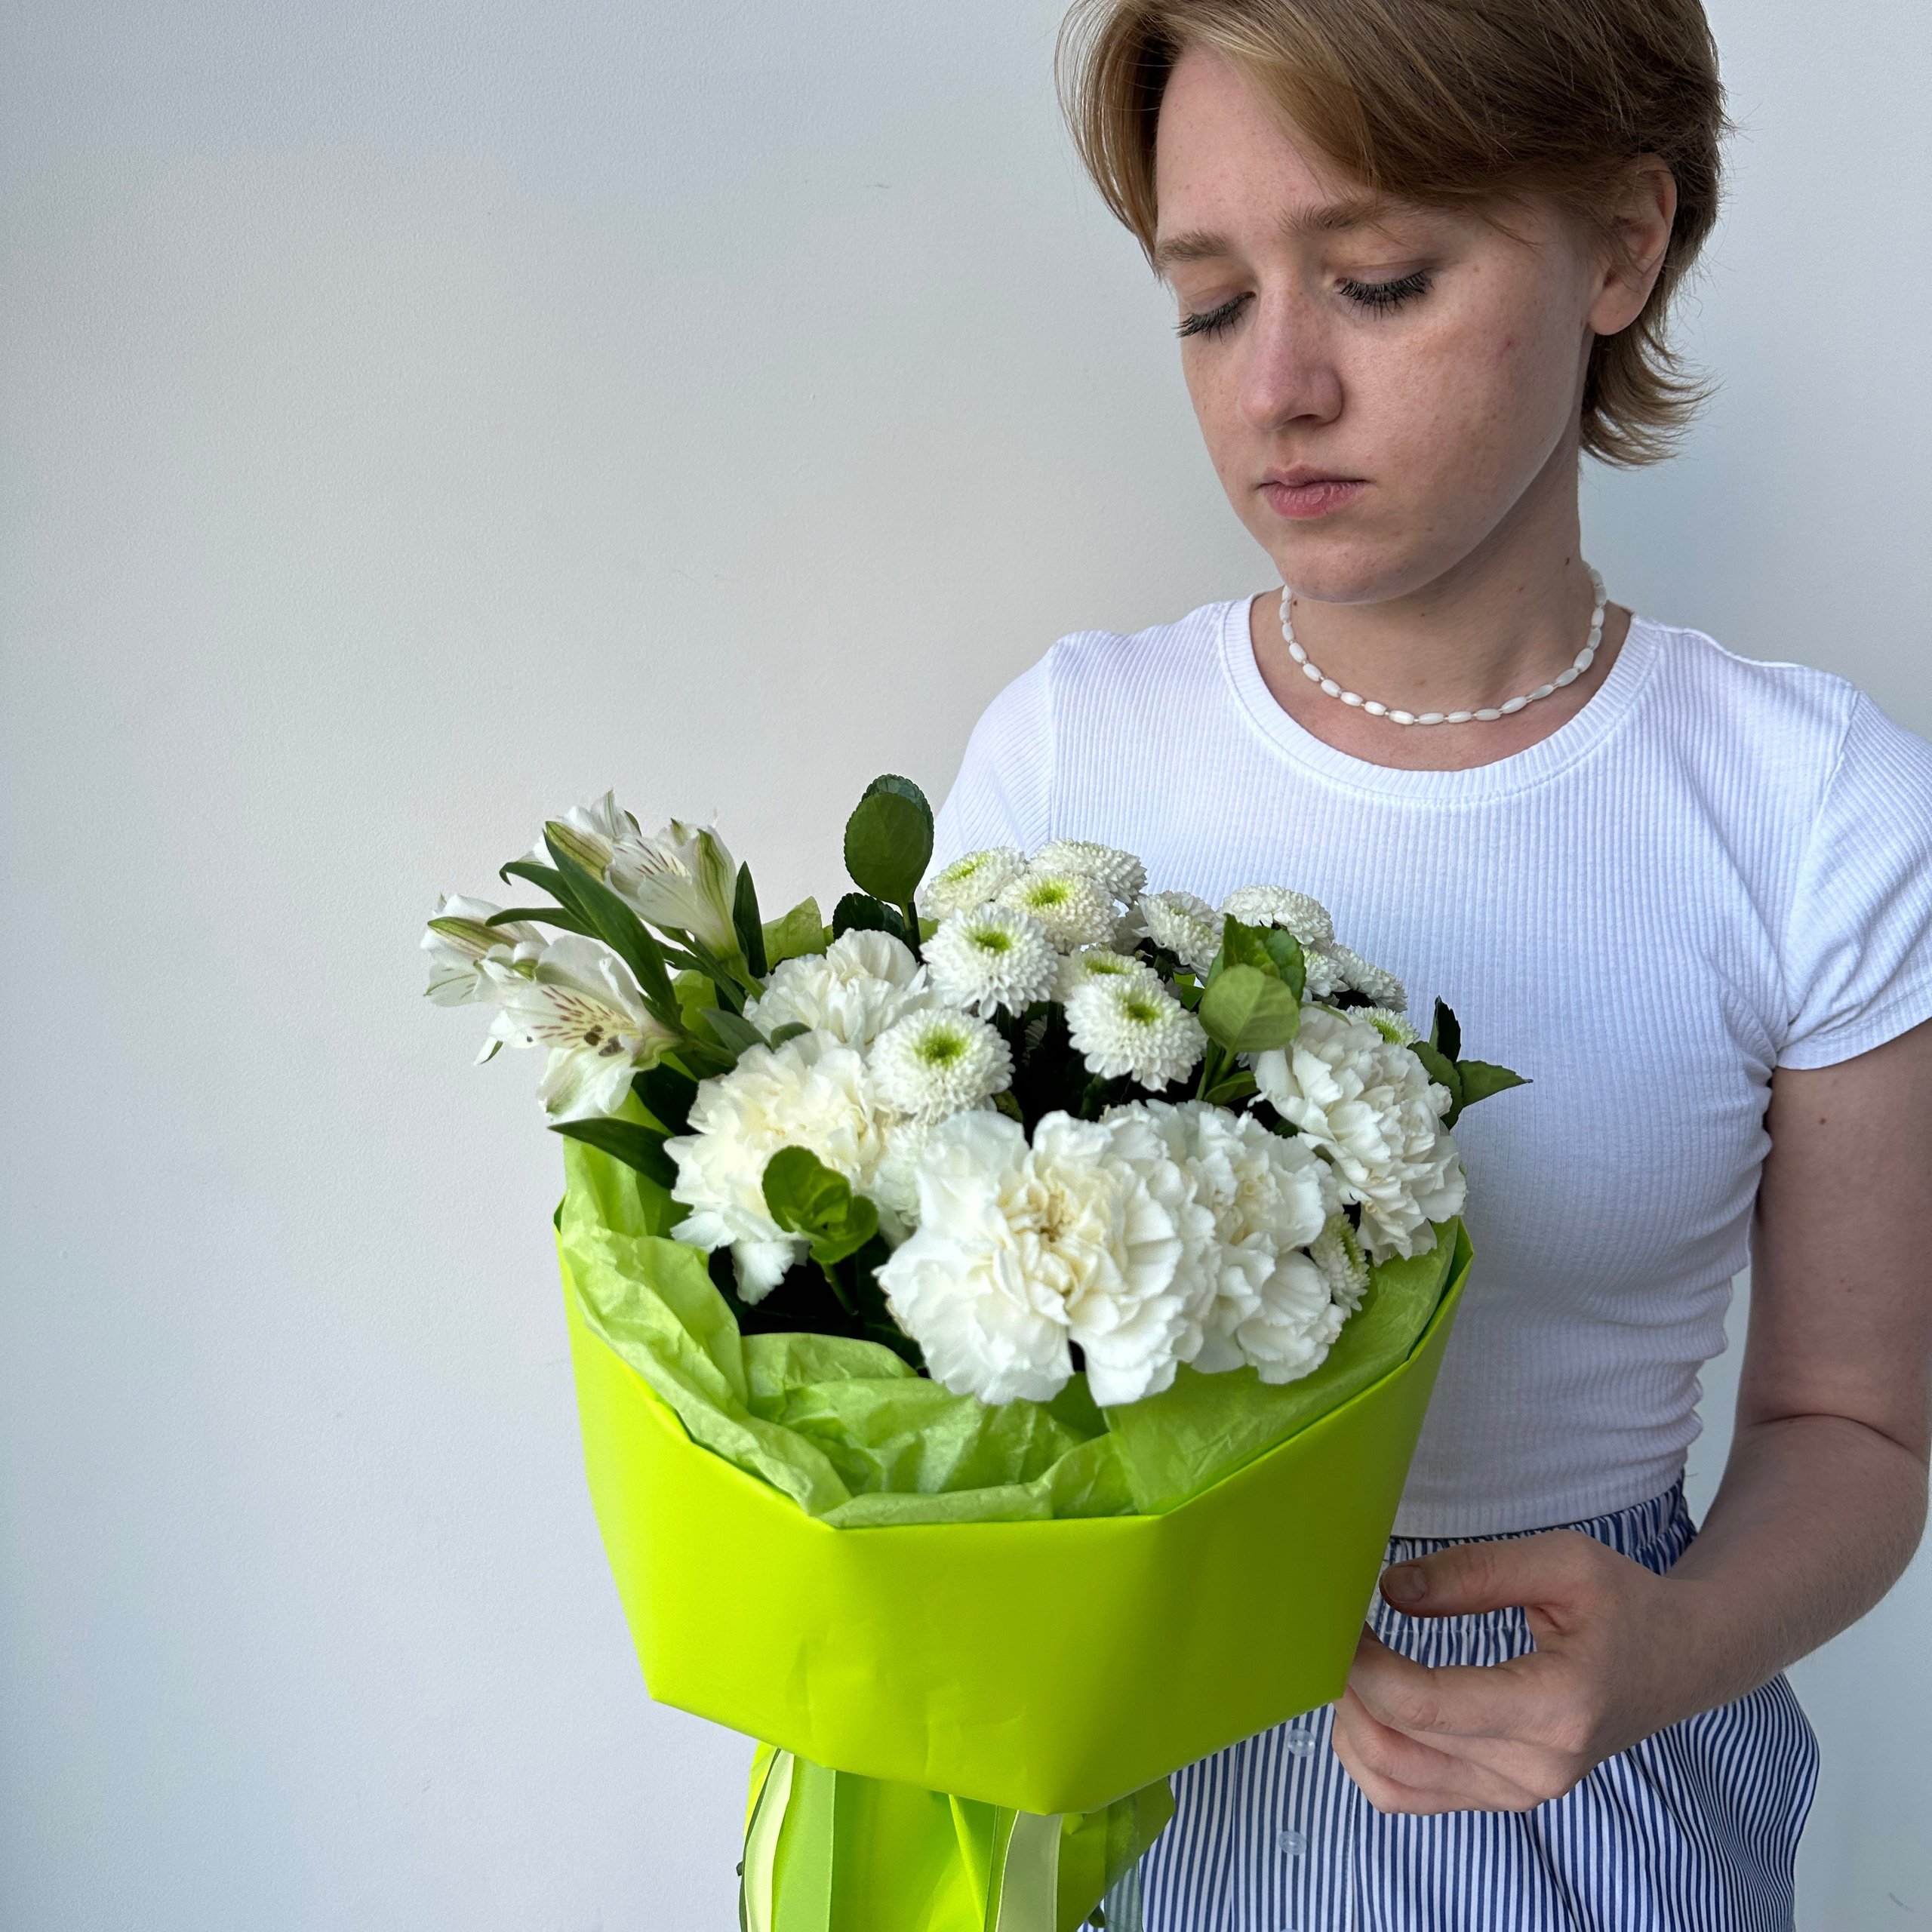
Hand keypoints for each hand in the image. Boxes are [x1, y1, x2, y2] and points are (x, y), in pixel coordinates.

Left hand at [1331, 1529, 1718, 1813]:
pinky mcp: (1504, 1797)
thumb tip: (1391, 1590)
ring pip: (1393, 1783)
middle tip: (1331, 1630)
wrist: (1681, 1659)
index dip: (1364, 1664)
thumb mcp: (1561, 1562)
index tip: (1339, 1617)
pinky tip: (1369, 1701)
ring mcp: (1520, 1792)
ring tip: (1347, 1663)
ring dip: (1350, 1724)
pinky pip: (1411, 1795)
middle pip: (1399, 1745)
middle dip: (1347, 1687)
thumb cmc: (1624, 1605)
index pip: (1427, 1704)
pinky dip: (1372, 1754)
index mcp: (1557, 1705)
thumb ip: (1474, 1572)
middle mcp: (1537, 1767)